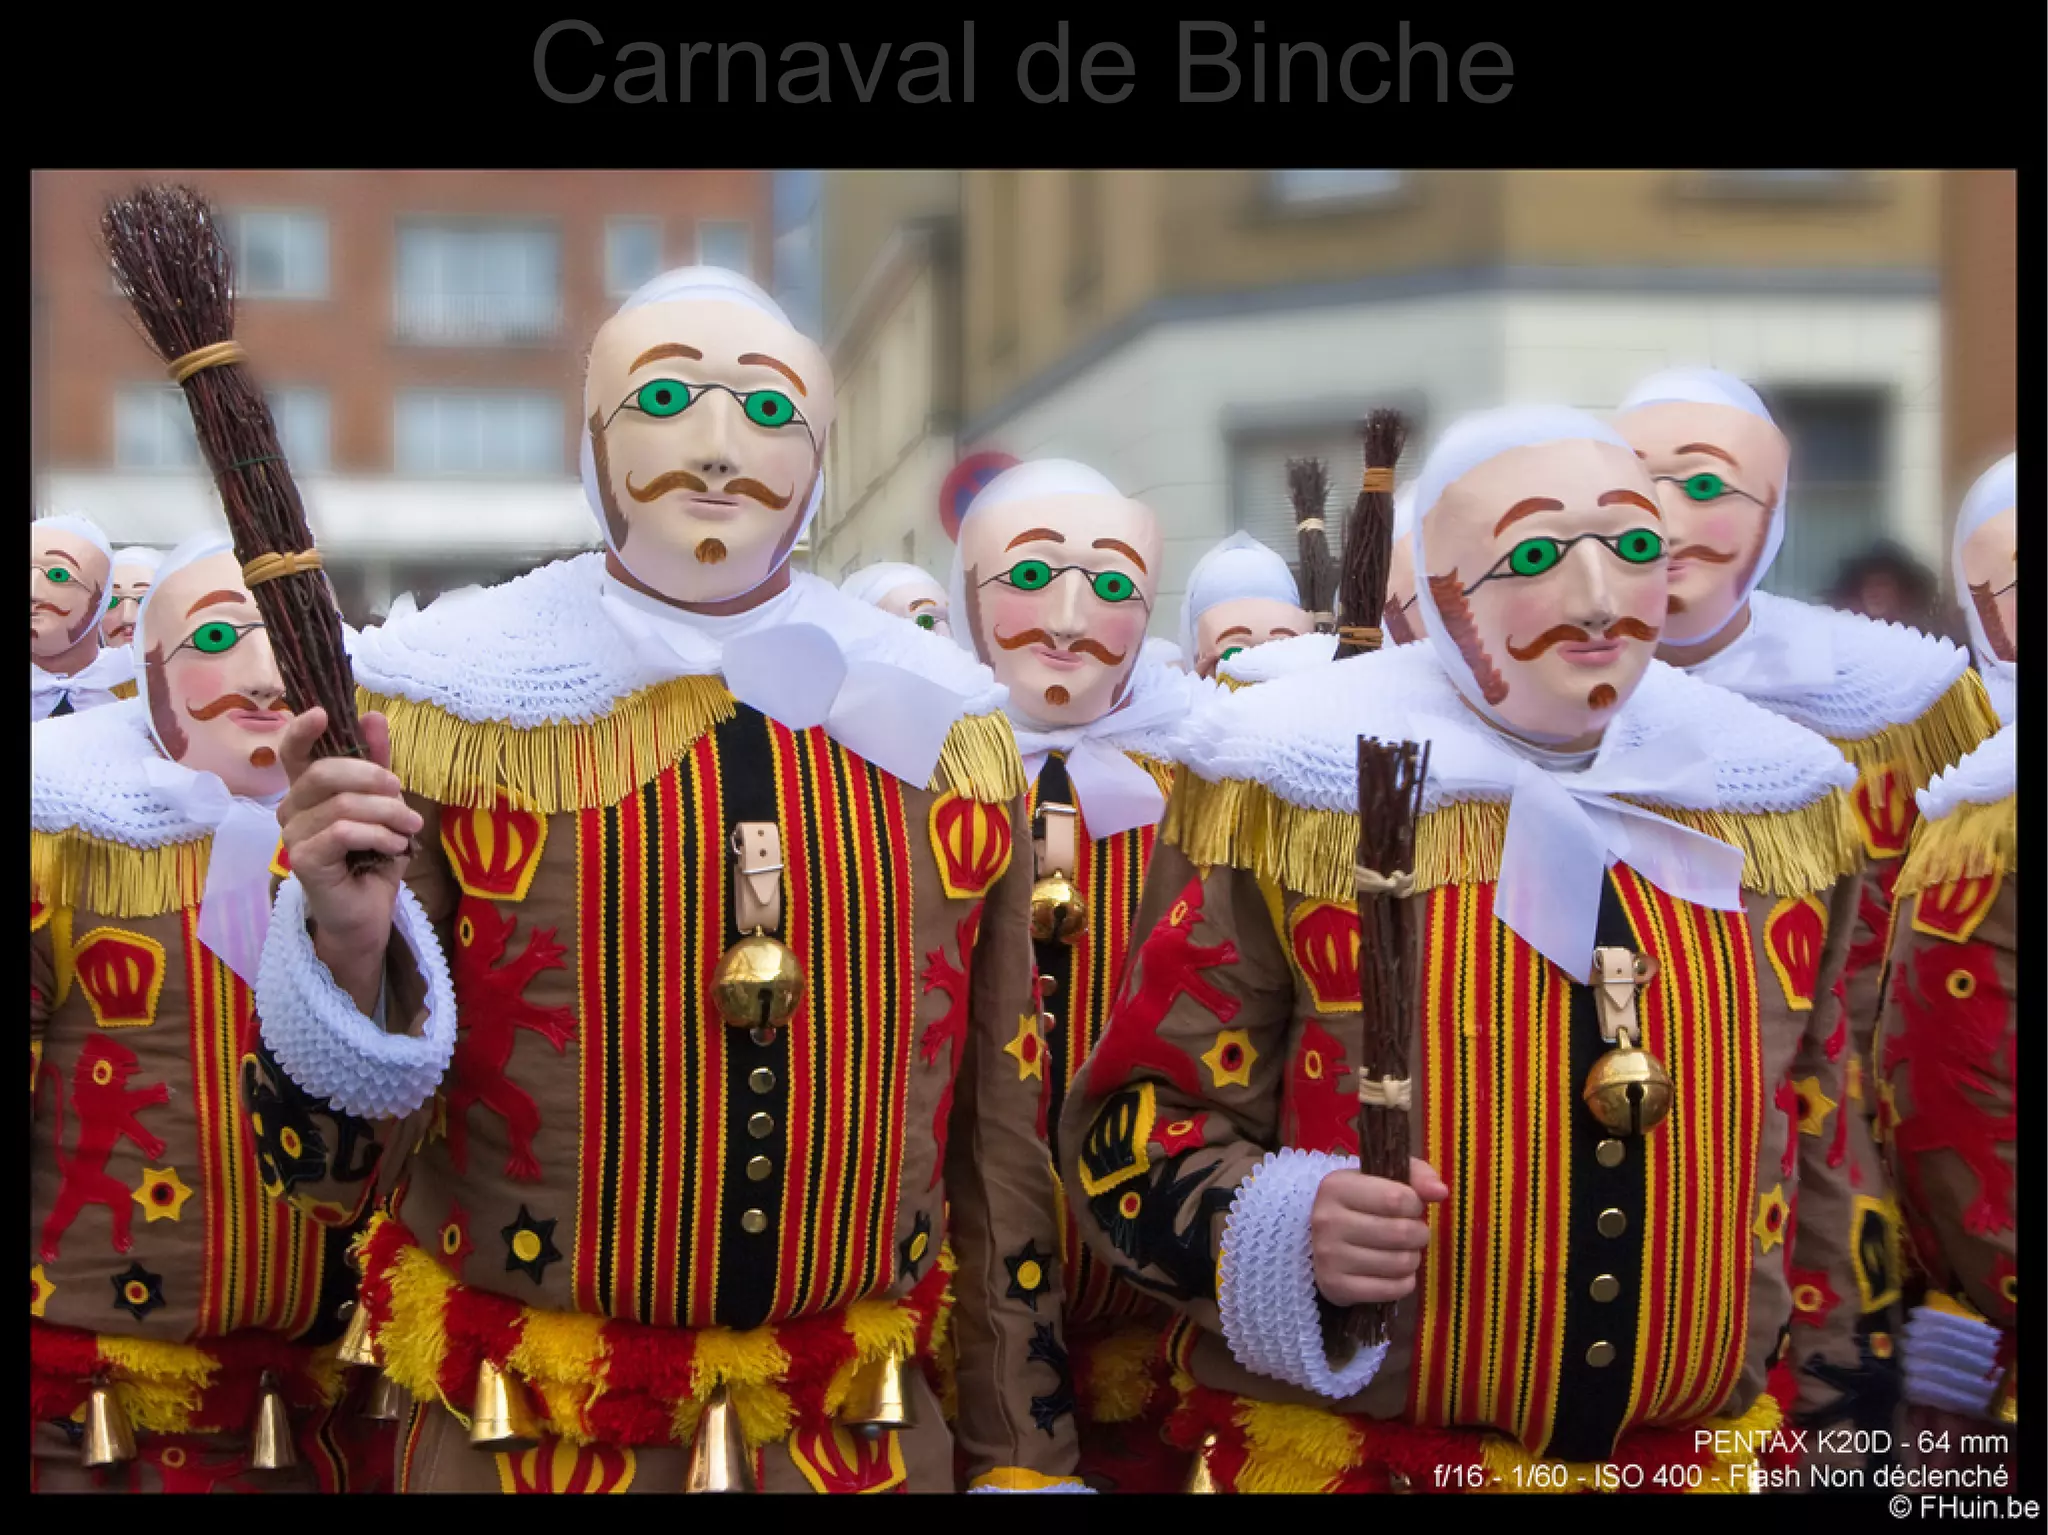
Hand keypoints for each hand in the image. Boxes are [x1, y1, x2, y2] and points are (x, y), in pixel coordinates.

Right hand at [277, 707, 419, 1011]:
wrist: (369, 913)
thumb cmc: (373, 857)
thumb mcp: (383, 805)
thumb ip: (377, 763)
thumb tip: (373, 716)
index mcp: (309, 790)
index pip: (293, 751)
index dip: (302, 729)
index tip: (324, 713)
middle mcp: (291, 808)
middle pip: (324, 772)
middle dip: (373, 777)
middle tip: (403, 795)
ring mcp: (293, 835)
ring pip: (341, 804)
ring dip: (387, 813)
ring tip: (408, 830)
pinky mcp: (303, 860)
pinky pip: (342, 831)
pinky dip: (378, 835)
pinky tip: (394, 847)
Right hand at [1310, 1159, 1449, 1305]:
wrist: (1322, 1241)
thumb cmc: (1361, 1205)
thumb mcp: (1383, 1179)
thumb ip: (1416, 1175)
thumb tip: (1440, 1191)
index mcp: (1336, 1186)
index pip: (1397, 1199)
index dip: (1415, 1204)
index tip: (1410, 1206)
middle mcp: (1327, 1221)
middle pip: (1401, 1232)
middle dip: (1418, 1233)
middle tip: (1413, 1232)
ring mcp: (1328, 1256)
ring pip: (1400, 1263)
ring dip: (1412, 1258)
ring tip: (1403, 1251)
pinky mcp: (1335, 1286)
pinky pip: (1392, 1290)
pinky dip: (1404, 1283)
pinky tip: (1394, 1272)